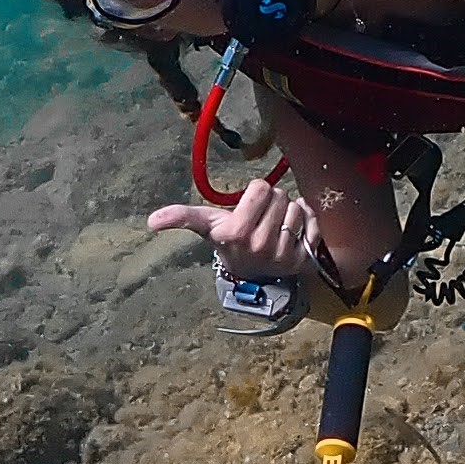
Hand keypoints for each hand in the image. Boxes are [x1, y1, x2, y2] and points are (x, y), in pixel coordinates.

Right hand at [147, 176, 324, 289]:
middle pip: (280, 195)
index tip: (247, 208)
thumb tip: (151, 221)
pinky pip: (313, 222)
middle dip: (271, 201)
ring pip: (296, 208)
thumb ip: (181, 217)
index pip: (260, 188)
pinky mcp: (303, 258)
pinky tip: (294, 231)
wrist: (253, 275)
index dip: (255, 193)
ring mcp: (283, 253)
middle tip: (262, 218)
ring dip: (289, 211)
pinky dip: (307, 221)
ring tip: (276, 225)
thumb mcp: (206, 226)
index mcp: (236, 232)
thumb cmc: (229, 241)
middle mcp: (260, 244)